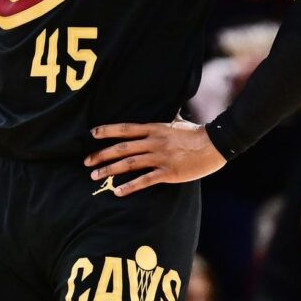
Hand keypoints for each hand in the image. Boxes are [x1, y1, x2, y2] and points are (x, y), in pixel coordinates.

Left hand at [85, 119, 227, 197]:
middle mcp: (154, 142)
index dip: (107, 131)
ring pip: (129, 164)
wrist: (215, 144)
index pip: (126, 129)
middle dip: (101, 155)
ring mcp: (160, 157)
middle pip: (122, 148)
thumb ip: (168, 118)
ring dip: (110, 170)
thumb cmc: (197, 133)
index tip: (92, 134)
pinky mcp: (168, 172)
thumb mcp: (178, 122)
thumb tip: (169, 108)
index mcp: (154, 129)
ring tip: (95, 176)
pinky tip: (117, 191)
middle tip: (86, 162)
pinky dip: (130, 186)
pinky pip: (145, 180)